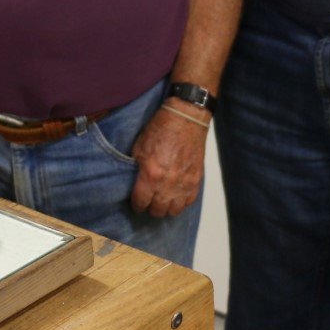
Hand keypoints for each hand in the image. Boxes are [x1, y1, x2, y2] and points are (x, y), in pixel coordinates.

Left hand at [129, 102, 208, 217]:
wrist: (186, 118)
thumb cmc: (160, 129)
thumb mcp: (139, 147)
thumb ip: (136, 168)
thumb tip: (133, 183)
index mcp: (150, 175)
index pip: (141, 202)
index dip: (136, 205)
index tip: (136, 203)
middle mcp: (167, 184)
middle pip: (157, 210)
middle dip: (150, 208)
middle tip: (148, 201)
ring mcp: (184, 184)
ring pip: (173, 211)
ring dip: (166, 208)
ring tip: (162, 201)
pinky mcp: (196, 181)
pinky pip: (188, 202)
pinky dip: (181, 203)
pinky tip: (175, 197)